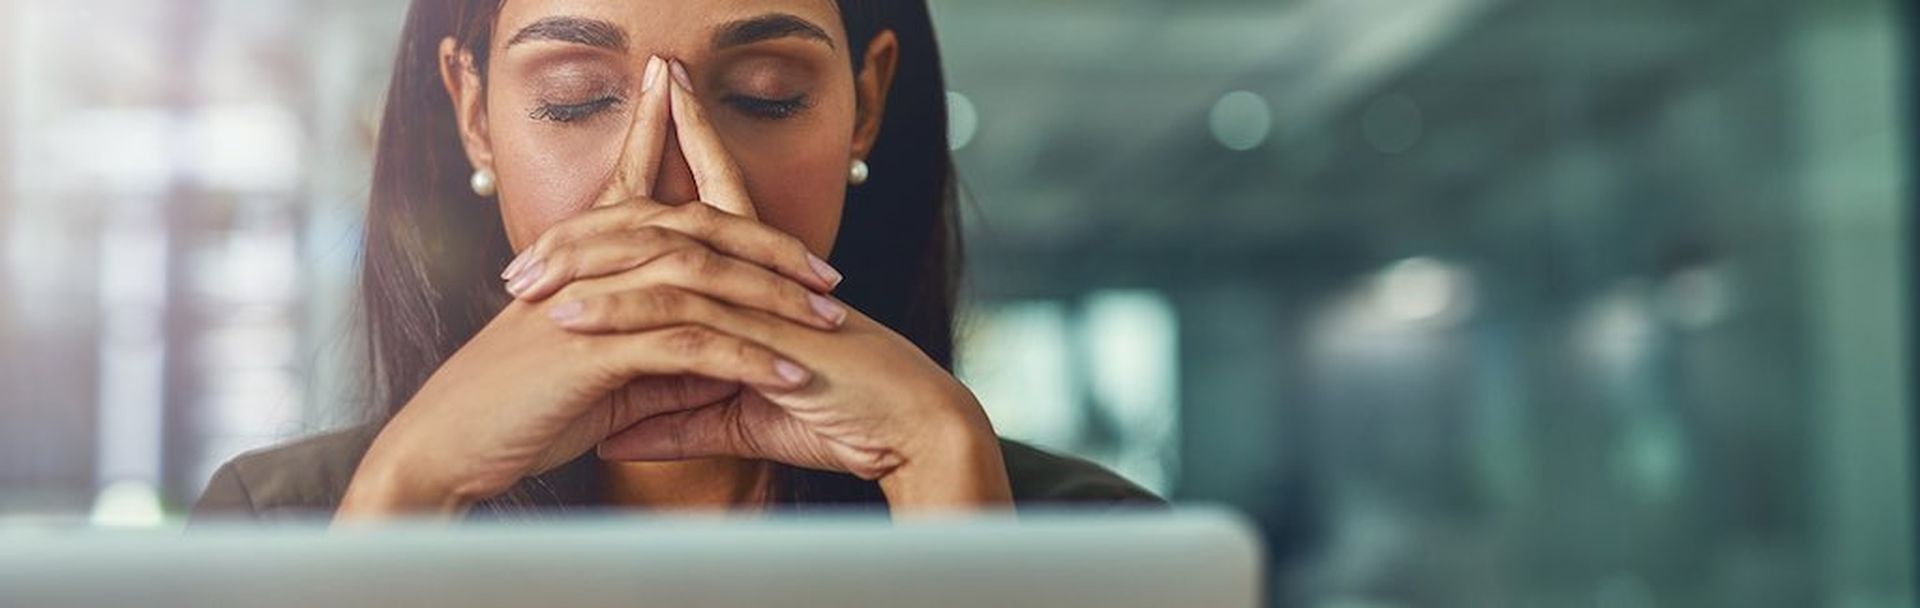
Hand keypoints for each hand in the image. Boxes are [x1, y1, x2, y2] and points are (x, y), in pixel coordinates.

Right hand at [337, 56, 844, 518]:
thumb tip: (724, 353)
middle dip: (771, 249)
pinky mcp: (592, 348)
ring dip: (773, 302)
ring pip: (701, 279)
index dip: (734, 212)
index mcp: (586, 258)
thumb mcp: (602, 374)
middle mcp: (589, 263)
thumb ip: (657, 352)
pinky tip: (789, 374)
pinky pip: (688, 343)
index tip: (800, 250)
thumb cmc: (516, 412)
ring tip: (829, 325)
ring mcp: (590, 299)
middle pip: (698, 230)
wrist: (445, 446)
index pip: (666, 209)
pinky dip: (745, 357)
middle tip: (829, 276)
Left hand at [542, 59, 1011, 510]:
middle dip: (590, 230)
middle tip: (526, 252)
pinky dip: (622, 316)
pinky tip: (572, 321)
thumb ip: (677, 420)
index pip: (699, 212)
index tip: (577, 210)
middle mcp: (756, 273)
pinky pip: (682, 314)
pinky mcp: (764, 328)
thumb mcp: (741, 420)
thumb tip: (614, 432)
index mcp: (757, 281)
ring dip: (587, 270)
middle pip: (662, 224)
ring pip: (660, 261)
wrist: (909, 432)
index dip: (641, 196)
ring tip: (526, 284)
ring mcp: (760, 294)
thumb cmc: (842, 421)